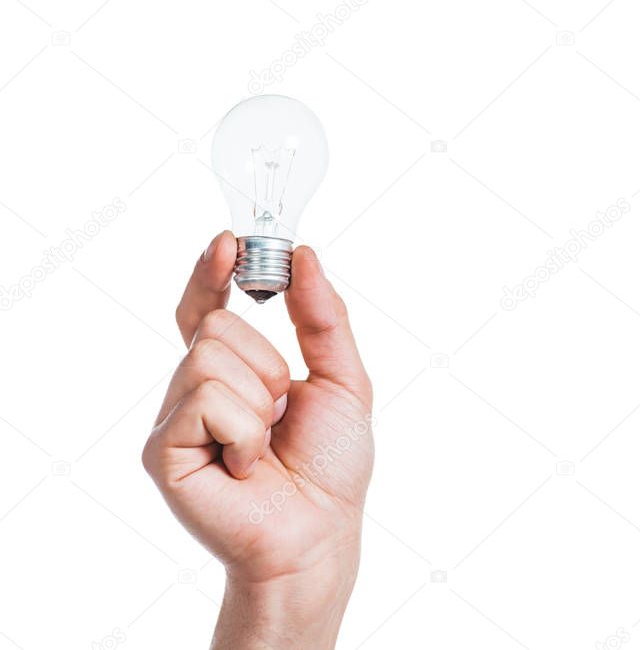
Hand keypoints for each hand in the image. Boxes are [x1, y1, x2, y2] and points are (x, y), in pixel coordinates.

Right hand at [143, 231, 372, 648]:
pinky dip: (245, 430)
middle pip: (217, 324)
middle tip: (282, 412)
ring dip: (261, 398)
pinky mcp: (162, 449)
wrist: (320, 532)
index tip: (230, 241)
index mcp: (234, 372)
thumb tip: (304, 255)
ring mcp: (174, 418)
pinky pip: (206, 398)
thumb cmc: (331, 465)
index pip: (206, 308)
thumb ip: (323, 317)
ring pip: (211, 354)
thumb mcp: (343, 378)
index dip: (211, 272)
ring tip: (265, 443)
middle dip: (268, 362)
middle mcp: (195, 389)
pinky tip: (246, 465)